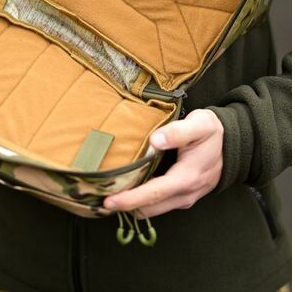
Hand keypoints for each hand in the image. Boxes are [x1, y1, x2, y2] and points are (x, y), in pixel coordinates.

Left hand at [104, 108, 223, 216]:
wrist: (235, 145)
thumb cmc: (213, 132)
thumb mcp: (200, 125)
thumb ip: (177, 132)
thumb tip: (154, 141)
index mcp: (187, 178)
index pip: (154, 194)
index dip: (130, 199)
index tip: (108, 201)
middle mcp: (185, 194)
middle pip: (148, 208)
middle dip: (125, 205)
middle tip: (99, 195)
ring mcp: (184, 198)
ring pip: (152, 210)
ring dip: (132, 204)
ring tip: (110, 190)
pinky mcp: (182, 196)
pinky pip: (158, 204)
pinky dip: (142, 200)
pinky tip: (129, 186)